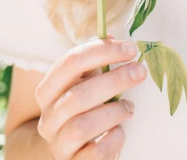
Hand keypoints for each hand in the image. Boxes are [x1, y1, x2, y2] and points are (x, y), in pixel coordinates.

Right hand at [35, 34, 146, 158]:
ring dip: (114, 112)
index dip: (101, 52)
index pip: (70, 63)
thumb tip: (111, 37)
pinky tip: (120, 131)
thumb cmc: (81, 108)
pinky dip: (112, 139)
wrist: (69, 151)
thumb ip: (94, 61)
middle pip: (77, 96)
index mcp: (47, 90)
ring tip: (130, 106)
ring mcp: (58, 144)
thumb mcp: (83, 82)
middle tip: (139, 72)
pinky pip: (94, 153)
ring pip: (82, 127)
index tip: (130, 49)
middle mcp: (47, 118)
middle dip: (114, 81)